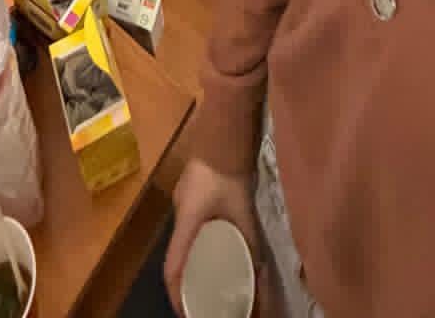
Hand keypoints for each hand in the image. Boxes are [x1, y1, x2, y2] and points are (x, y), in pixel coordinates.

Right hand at [164, 158, 260, 316]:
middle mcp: (180, 215)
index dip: (177, 294)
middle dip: (182, 284)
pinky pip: (189, 228)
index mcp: (186, 222)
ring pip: (181, 242)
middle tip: (196, 303)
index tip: (186, 313)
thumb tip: (261, 274)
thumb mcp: (243, 212)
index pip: (173, 266)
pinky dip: (195, 244)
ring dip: (188, 263)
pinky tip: (208, 250)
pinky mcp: (191, 194)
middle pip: (175, 256)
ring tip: (202, 282)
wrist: (225, 135)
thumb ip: (249, 241)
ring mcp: (183, 202)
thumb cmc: (230, 173)